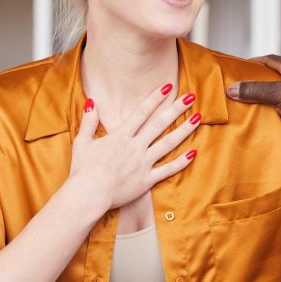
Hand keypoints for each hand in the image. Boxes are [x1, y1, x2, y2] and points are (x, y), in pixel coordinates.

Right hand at [64, 83, 199, 209]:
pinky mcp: (147, 180)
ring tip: (198, 119)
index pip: (142, 112)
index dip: (155, 98)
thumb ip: (89, 121)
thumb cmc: (83, 170)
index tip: (168, 87)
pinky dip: (181, 162)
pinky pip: (167, 170)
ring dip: (184, 130)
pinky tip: (193, 153)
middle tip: (190, 98)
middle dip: (176, 109)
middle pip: (159, 124)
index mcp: (121, 136)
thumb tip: (92, 102)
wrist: (88, 194)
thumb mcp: (82, 142)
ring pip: (168, 144)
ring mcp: (143, 163)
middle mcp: (135, 147)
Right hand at [226, 55, 280, 156]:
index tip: (239, 69)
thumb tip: (232, 89)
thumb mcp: (278, 94)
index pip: (268, 59)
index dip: (253, 63)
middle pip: (274, 74)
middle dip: (258, 80)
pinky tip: (269, 115)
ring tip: (251, 102)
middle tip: (242, 87)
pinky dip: (277, 106)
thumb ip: (255, 90)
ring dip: (267, 95)